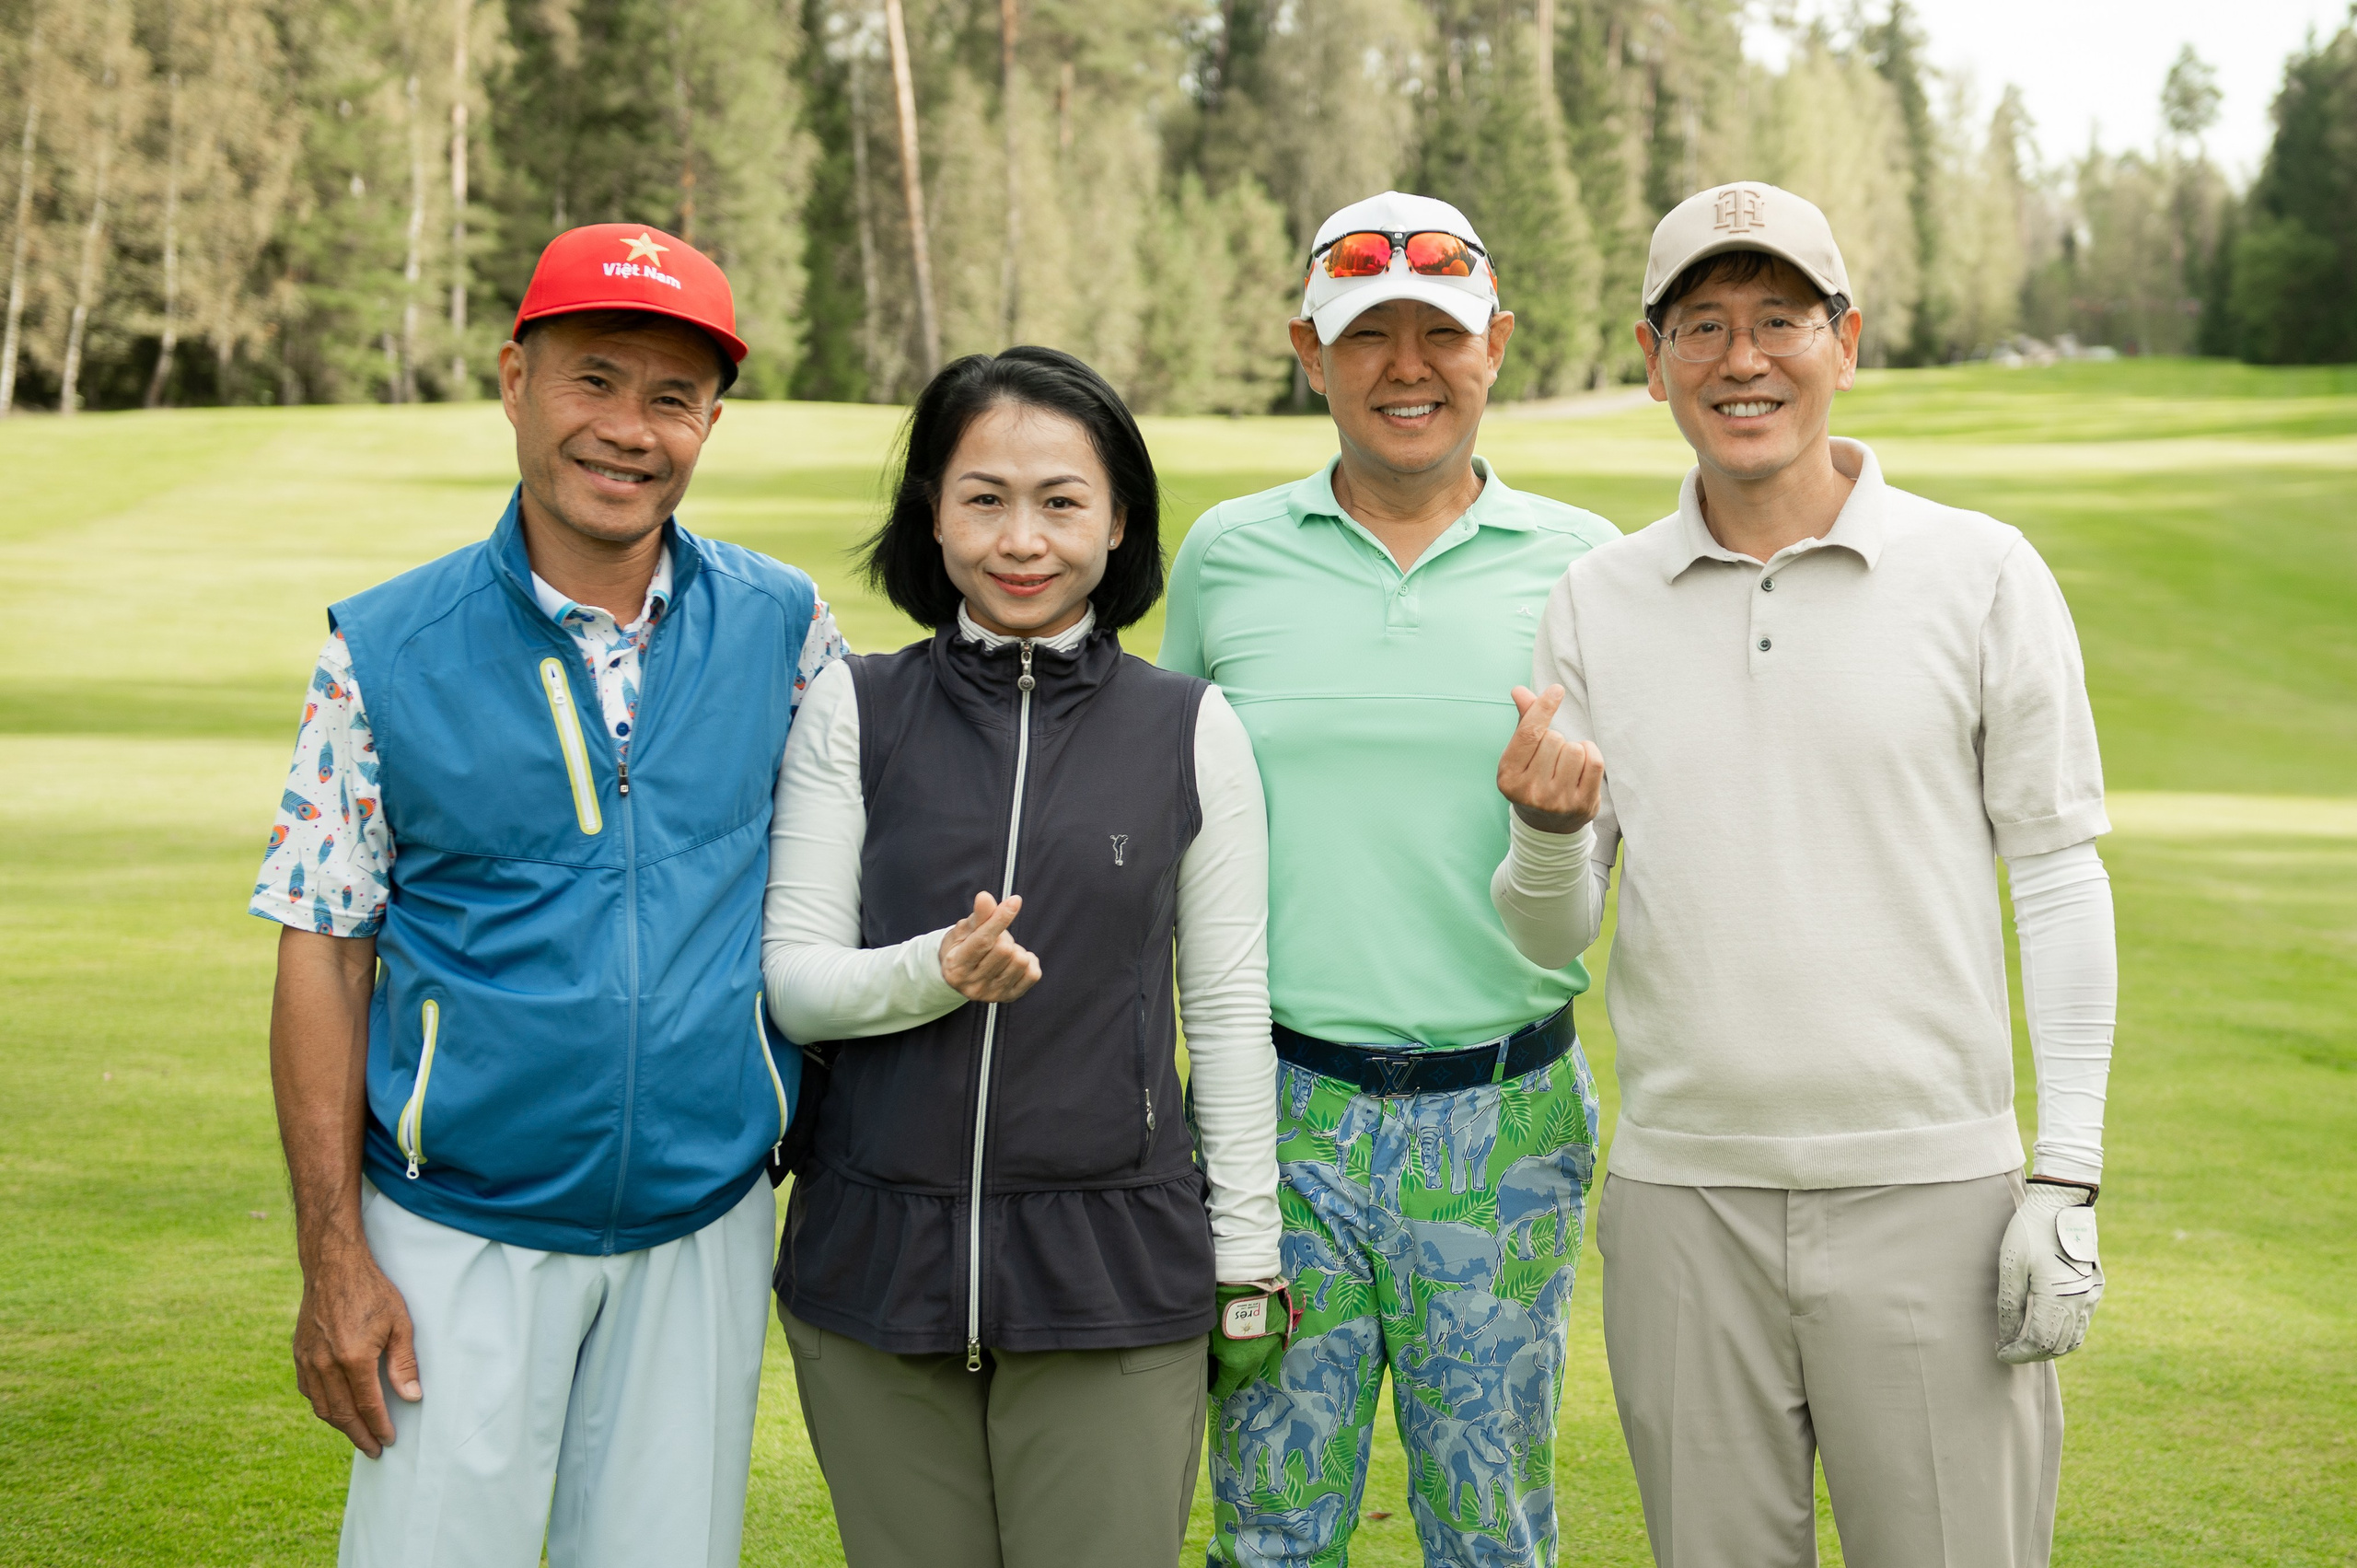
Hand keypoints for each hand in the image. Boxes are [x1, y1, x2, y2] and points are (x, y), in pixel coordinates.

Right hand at [292, 1243, 418, 1456]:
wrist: (333, 1267)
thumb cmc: (371, 1292)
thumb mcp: (399, 1323)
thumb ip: (404, 1364)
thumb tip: (411, 1398)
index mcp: (353, 1358)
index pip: (368, 1405)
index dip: (379, 1426)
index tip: (389, 1441)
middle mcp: (326, 1365)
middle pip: (343, 1414)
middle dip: (359, 1435)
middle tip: (373, 1450)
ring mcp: (308, 1361)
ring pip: (322, 1407)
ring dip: (340, 1425)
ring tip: (358, 1434)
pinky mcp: (299, 1354)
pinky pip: (309, 1391)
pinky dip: (323, 1406)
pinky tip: (336, 1409)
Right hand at [939, 891, 1042, 1003]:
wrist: (961, 975)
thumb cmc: (961, 946)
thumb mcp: (964, 929)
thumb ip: (978, 915)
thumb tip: (985, 897)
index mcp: (956, 966)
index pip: (983, 940)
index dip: (1000, 919)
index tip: (1015, 901)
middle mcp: (972, 985)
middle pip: (1004, 950)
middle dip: (1003, 936)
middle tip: (995, 939)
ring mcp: (991, 994)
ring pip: (1020, 961)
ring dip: (1015, 949)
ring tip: (1002, 952)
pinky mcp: (1009, 998)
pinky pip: (1033, 974)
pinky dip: (1029, 961)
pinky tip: (1015, 960)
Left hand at [1209, 1278, 1297, 1403]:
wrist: (1244, 1278)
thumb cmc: (1218, 1307)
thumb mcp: (1205, 1335)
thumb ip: (1206, 1357)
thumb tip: (1204, 1366)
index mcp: (1237, 1365)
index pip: (1224, 1390)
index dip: (1213, 1386)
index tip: (1207, 1377)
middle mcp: (1256, 1360)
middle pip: (1243, 1382)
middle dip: (1231, 1378)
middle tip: (1219, 1365)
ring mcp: (1269, 1346)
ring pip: (1256, 1363)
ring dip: (1244, 1361)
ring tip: (1232, 1345)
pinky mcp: (1279, 1330)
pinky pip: (1265, 1345)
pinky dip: (1255, 1344)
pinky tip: (1245, 1330)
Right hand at [1496, 685, 1602, 833]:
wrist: (1546, 826)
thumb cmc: (1532, 779)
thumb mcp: (1520, 755)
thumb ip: (1524, 722)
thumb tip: (1520, 690)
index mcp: (1508, 777)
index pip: (1529, 733)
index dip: (1543, 708)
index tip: (1557, 690)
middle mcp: (1530, 792)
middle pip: (1554, 738)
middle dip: (1555, 740)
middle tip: (1550, 759)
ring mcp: (1557, 802)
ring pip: (1574, 749)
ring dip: (1573, 749)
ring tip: (1565, 764)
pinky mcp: (1582, 805)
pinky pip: (1594, 761)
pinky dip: (1590, 753)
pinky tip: (1582, 763)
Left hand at [1996, 1181, 2102, 1362]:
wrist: (2061, 1204)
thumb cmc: (2029, 1232)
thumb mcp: (2011, 1266)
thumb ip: (2010, 1305)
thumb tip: (2007, 1336)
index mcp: (2058, 1298)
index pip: (2039, 1342)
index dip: (2018, 1353)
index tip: (2000, 1352)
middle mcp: (2081, 1302)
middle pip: (2057, 1345)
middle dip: (2032, 1354)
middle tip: (2009, 1351)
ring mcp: (2092, 1296)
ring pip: (2074, 1339)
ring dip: (2050, 1347)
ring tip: (2025, 1344)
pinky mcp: (2096, 1289)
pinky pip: (2083, 1323)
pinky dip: (2065, 1334)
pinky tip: (2046, 1328)